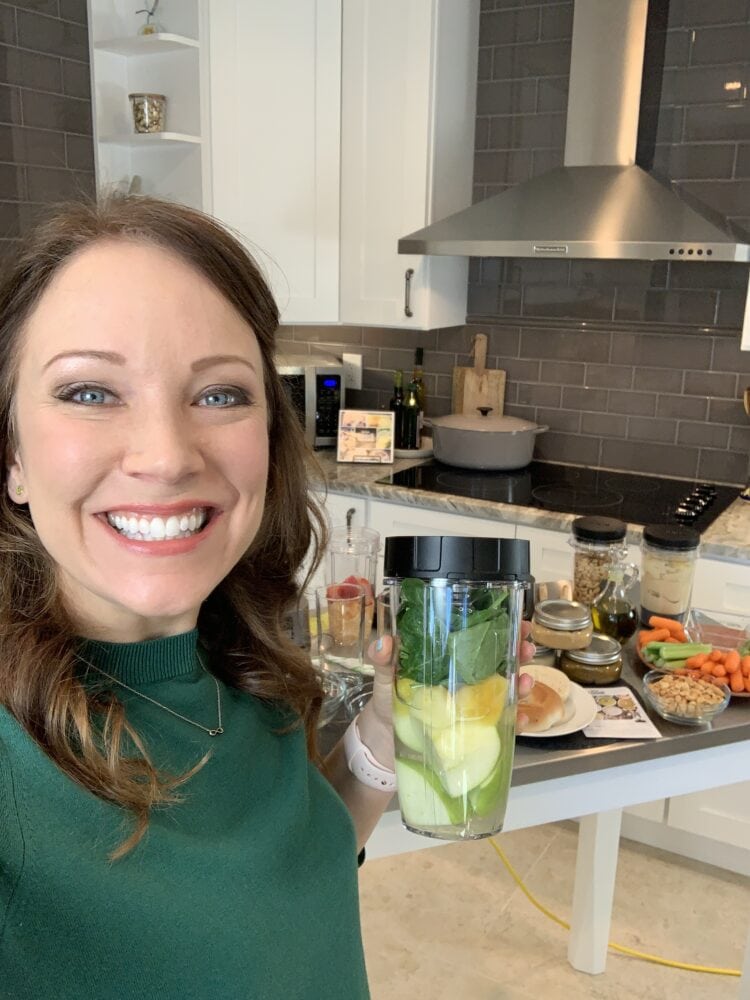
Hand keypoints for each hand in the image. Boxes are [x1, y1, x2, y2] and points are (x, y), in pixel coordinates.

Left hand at [362, 619, 536, 742]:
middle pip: (503, 661)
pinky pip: (502, 726)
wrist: (383, 740)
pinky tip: (521, 720)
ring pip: (509, 691)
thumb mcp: (385, 676)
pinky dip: (516, 723)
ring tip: (527, 681)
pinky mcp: (475, 731)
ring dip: (523, 685)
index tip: (517, 618)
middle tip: (526, 647)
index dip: (503, 625)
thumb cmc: (388, 700)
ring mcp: (474, 705)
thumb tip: (384, 642)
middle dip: (520, 652)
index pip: (481, 637)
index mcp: (450, 659)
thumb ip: (383, 660)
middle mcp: (467, 679)